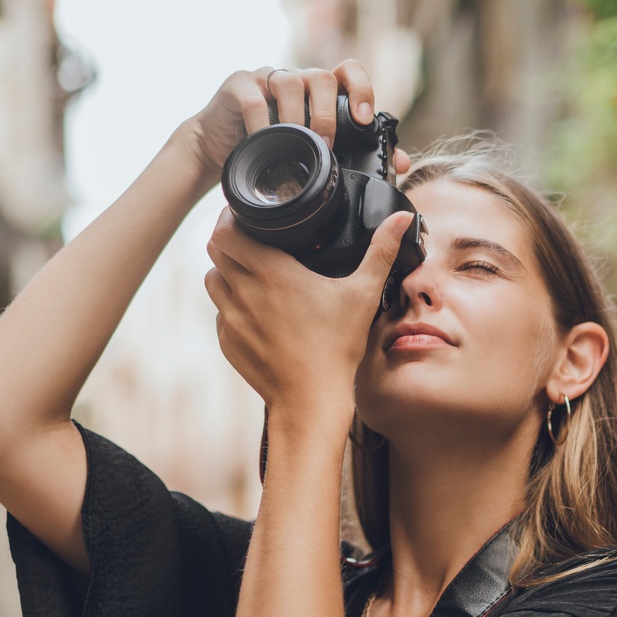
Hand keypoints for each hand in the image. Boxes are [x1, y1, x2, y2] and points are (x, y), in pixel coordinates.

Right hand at [189, 60, 410, 185]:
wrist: (222, 151)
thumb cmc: (275, 153)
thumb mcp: (318, 156)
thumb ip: (358, 157)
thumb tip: (403, 165)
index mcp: (320, 93)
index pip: (349, 72)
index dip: (361, 90)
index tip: (363, 121)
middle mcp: (298, 80)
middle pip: (322, 78)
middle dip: (328, 114)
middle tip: (326, 145)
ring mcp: (268, 79)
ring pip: (290, 83)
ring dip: (297, 118)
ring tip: (296, 146)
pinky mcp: (239, 86)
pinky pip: (254, 98)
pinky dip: (262, 124)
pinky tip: (264, 144)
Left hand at [205, 207, 415, 419]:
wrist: (311, 400)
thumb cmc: (336, 348)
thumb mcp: (363, 295)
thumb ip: (380, 251)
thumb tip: (402, 218)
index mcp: (271, 272)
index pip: (226, 229)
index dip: (231, 217)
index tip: (247, 216)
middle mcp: (243, 291)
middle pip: (215, 249)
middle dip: (230, 241)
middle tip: (252, 243)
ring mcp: (230, 319)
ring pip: (213, 280)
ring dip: (227, 273)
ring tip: (252, 277)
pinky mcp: (227, 342)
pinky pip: (220, 314)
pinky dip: (232, 308)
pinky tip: (256, 314)